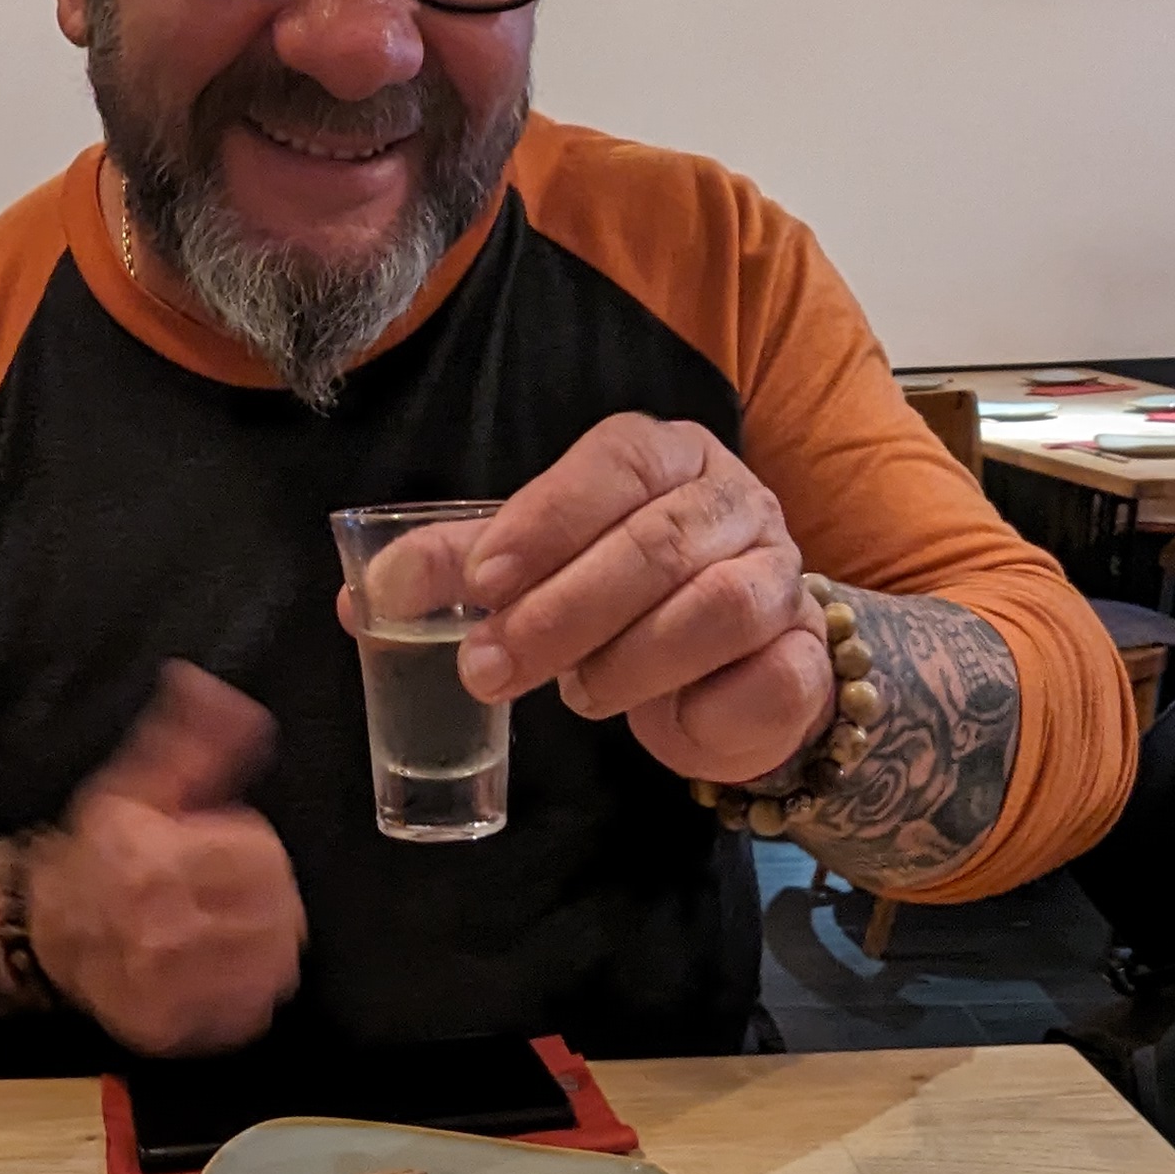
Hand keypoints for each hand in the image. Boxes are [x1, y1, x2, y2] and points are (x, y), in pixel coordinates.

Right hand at [26, 663, 306, 1053]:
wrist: (41, 929)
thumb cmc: (97, 852)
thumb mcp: (138, 784)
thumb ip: (192, 743)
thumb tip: (228, 697)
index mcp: (157, 861)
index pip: (262, 858)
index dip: (257, 848)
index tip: (234, 848)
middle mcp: (161, 929)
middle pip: (276, 915)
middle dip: (269, 897)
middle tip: (239, 893)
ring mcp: (166, 988)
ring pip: (271, 968)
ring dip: (267, 946)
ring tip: (235, 930)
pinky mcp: (168, 1030)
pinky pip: (246, 1015)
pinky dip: (248, 995)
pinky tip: (223, 972)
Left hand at [445, 415, 833, 786]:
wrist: (732, 675)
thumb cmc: (625, 605)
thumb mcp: (536, 574)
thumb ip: (458, 570)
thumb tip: (363, 594)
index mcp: (667, 457)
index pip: (617, 462)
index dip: (547, 521)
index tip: (482, 584)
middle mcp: (735, 501)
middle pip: (657, 542)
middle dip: (562, 613)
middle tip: (490, 669)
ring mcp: (784, 576)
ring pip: (719, 607)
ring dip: (630, 661)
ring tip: (579, 694)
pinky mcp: (811, 657)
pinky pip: (768, 677)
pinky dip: (703, 706)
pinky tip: (667, 716)